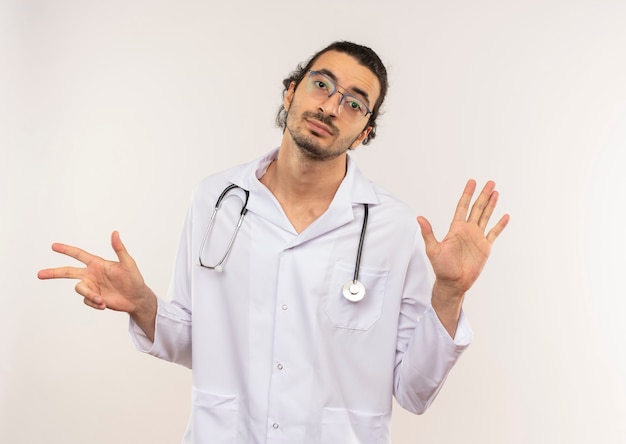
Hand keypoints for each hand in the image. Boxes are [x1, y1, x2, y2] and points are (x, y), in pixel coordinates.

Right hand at [38, 231, 155, 325]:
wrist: (136, 298)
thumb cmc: (134, 279)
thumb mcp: (128, 263)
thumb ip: (119, 249)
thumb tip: (115, 233)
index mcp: (97, 264)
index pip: (79, 254)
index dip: (66, 250)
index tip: (54, 246)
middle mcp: (91, 274)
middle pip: (68, 272)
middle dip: (54, 272)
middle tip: (39, 274)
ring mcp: (91, 286)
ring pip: (79, 289)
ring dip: (90, 295)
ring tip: (101, 300)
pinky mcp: (93, 298)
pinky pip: (87, 300)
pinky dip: (95, 303)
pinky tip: (104, 304)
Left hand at [417, 180, 508, 334]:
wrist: (453, 282)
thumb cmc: (441, 267)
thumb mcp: (433, 249)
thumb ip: (428, 233)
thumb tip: (419, 218)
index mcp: (456, 228)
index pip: (462, 207)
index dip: (467, 195)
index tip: (472, 182)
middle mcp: (467, 230)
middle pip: (477, 208)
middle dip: (483, 195)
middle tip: (489, 182)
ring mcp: (477, 238)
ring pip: (486, 217)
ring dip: (491, 205)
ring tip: (496, 192)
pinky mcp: (485, 247)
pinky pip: (494, 233)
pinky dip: (500, 225)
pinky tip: (505, 216)